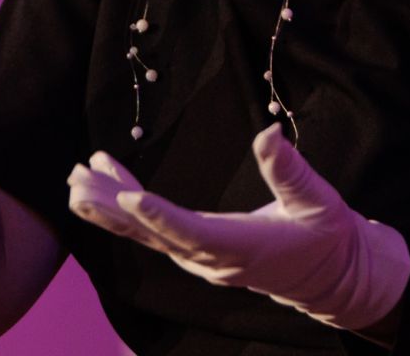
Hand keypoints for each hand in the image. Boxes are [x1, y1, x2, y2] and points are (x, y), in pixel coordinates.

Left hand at [67, 126, 409, 334]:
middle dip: (113, 210)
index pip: (193, 233)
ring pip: (147, 236)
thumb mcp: (318, 201)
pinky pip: (154, 232)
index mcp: (242, 247)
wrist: (332, 276)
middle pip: (154, 236)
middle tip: (78, 183)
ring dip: (110, 208)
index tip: (128, 196)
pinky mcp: (198, 252)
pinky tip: (108, 181)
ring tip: (76, 179)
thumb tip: (269, 132)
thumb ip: (290, 172)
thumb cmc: (327, 236)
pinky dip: (127, 208)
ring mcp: (202, 259)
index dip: (160, 216)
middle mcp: (213, 259)